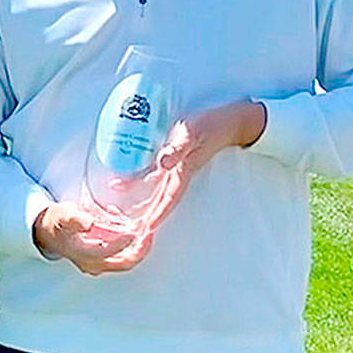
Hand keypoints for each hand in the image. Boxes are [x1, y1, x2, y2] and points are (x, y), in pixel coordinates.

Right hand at [32, 201, 147, 274]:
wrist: (48, 233)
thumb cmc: (57, 223)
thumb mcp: (63, 216)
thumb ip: (75, 219)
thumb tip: (88, 223)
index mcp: (83, 254)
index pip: (110, 251)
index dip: (124, 240)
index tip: (136, 229)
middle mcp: (92, 264)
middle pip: (124, 263)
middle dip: (140, 249)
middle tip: (149, 234)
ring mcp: (98, 264)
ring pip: (125, 261)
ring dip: (137, 247)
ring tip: (141, 229)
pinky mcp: (102, 261)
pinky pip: (122, 257)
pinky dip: (130, 246)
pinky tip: (129, 230)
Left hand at [141, 101, 265, 227]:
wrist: (225, 120)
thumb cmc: (209, 126)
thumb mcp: (190, 134)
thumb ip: (176, 149)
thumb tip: (163, 163)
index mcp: (182, 172)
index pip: (166, 201)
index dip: (155, 216)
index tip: (144, 232)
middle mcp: (178, 174)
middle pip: (160, 201)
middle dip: (147, 217)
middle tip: (132, 231)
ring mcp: (177, 168)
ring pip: (158, 190)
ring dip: (144, 201)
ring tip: (127, 211)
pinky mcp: (175, 159)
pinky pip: (158, 176)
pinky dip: (145, 181)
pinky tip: (133, 181)